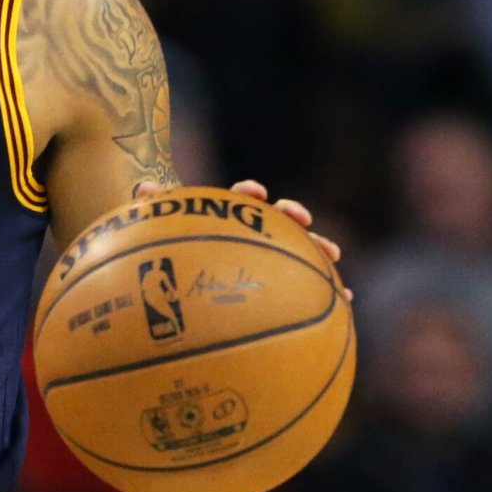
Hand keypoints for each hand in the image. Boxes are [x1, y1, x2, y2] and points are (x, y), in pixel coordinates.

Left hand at [134, 179, 352, 302]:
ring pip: (301, 252)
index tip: (256, 194)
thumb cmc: (173, 250)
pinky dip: (328, 293)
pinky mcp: (282, 284)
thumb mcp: (158, 234)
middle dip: (293, 219)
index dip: (249, 193)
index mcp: (229, 218)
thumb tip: (144, 187)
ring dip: (319, 252)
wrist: (185, 274)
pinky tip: (346, 305)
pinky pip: (307, 288)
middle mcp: (255, 233)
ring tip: (334, 261)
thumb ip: (154, 210)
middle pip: (279, 220)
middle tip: (304, 222)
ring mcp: (272, 258)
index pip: (241, 198)